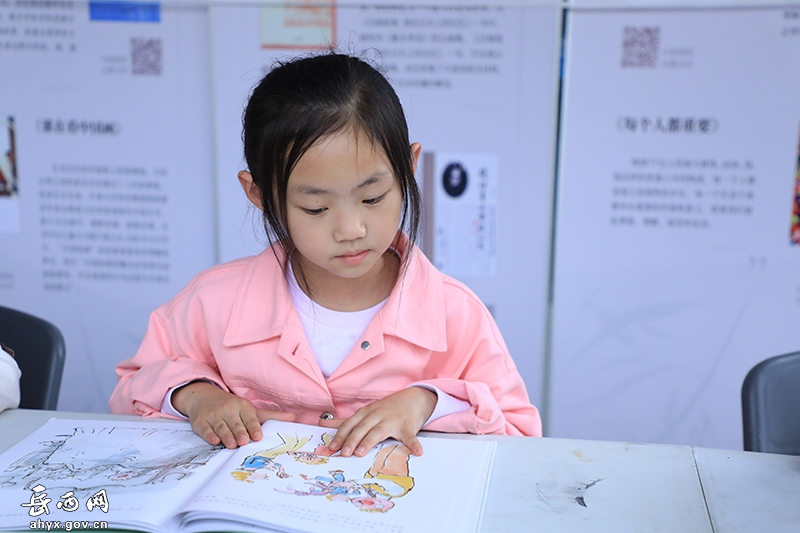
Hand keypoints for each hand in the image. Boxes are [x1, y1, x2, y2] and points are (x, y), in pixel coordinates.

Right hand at [173, 382, 295, 448]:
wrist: (204, 398)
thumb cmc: (233, 408)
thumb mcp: (251, 410)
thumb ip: (272, 416)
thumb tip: (295, 418)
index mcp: (243, 406)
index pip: (250, 418)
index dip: (254, 427)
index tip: (258, 436)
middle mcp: (228, 409)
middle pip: (236, 423)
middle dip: (240, 432)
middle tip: (244, 442)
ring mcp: (213, 415)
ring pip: (221, 427)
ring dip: (226, 436)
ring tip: (232, 444)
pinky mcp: (200, 421)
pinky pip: (206, 429)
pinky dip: (209, 435)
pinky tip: (214, 440)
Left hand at [319, 387, 436, 457]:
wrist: (414, 397)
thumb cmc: (386, 408)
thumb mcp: (365, 412)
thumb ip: (346, 421)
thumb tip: (321, 424)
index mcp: (366, 413)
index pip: (350, 424)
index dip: (340, 435)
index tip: (331, 447)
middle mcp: (377, 415)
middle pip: (362, 428)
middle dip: (351, 440)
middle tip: (343, 453)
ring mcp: (393, 420)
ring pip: (379, 431)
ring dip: (369, 441)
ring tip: (361, 453)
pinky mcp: (408, 426)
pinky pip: (410, 436)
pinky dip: (413, 445)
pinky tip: (417, 453)